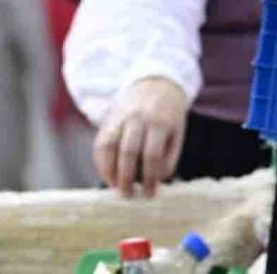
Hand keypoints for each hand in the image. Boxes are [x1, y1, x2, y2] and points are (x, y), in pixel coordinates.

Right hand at [94, 76, 188, 196]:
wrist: (156, 82)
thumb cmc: (169, 115)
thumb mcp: (177, 133)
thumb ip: (168, 158)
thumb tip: (155, 182)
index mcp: (160, 121)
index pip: (152, 154)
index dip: (150, 178)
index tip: (149, 194)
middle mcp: (138, 117)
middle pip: (128, 151)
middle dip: (126, 177)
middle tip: (129, 195)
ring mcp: (120, 116)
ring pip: (108, 145)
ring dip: (108, 170)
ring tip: (115, 187)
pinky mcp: (109, 118)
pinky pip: (99, 142)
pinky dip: (100, 162)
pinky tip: (107, 174)